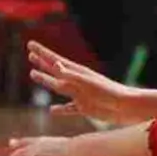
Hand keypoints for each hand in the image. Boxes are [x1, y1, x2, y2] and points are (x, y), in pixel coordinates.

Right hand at [27, 40, 144, 125]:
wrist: (126, 107)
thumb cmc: (109, 92)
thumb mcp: (88, 82)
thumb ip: (71, 75)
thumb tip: (55, 64)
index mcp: (77, 72)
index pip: (54, 60)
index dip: (41, 52)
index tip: (30, 44)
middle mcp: (76, 81)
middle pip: (54, 69)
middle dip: (41, 61)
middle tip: (30, 53)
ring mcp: (79, 94)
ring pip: (57, 86)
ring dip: (45, 80)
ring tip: (33, 74)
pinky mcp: (85, 108)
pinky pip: (68, 109)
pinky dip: (59, 110)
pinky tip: (51, 111)